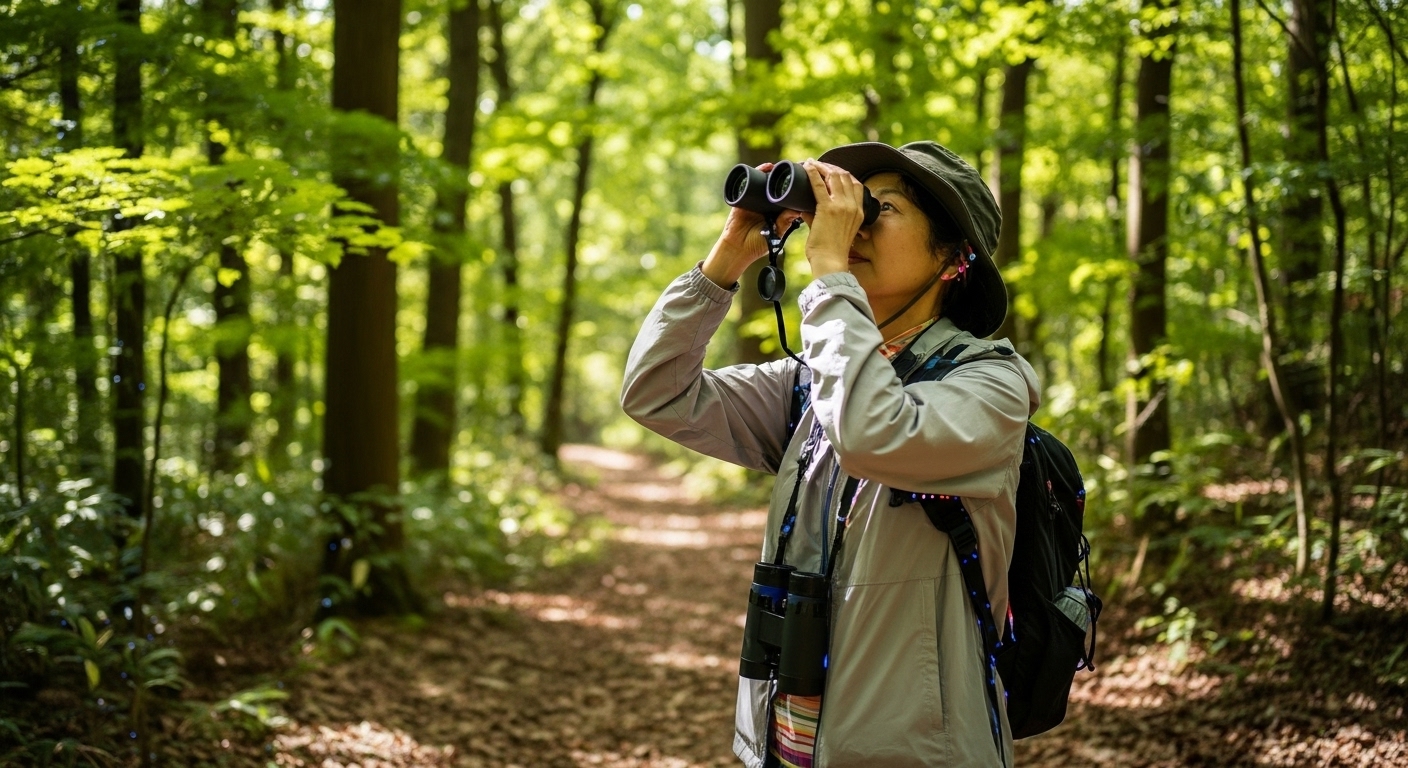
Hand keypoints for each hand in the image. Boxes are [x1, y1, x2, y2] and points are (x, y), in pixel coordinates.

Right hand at [702, 162, 803, 287]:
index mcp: (776, 212)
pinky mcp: (743, 198)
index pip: (786, 196)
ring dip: (771, 172)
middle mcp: (766, 204)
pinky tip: (765, 167)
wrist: (738, 249)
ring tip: (779, 165)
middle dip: (782, 177)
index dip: (793, 188)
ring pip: (763, 182)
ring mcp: (754, 200)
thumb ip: (784, 222)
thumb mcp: (775, 233)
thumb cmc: (757, 245)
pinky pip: (750, 182)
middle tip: (793, 167)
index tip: (803, 180)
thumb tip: (797, 209)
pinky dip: (757, 173)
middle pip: (775, 186)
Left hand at [799, 160, 865, 277]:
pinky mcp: (827, 209)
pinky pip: (819, 184)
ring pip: (834, 176)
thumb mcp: (836, 231)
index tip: (831, 171)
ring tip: (811, 164)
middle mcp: (853, 206)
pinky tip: (807, 167)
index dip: (843, 174)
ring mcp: (842, 206)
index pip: (856, 184)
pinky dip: (812, 173)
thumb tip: (804, 208)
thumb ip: (820, 217)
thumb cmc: (831, 251)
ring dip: (822, 167)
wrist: (830, 262)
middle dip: (830, 167)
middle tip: (818, 164)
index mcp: (859, 212)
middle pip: (845, 176)